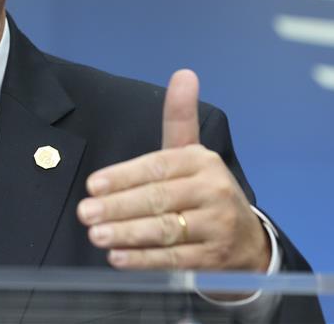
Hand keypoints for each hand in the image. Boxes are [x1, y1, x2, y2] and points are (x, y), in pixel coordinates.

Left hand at [76, 69, 269, 271]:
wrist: (248, 241)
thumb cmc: (204, 191)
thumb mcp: (192, 153)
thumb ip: (180, 117)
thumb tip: (184, 73)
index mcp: (201, 162)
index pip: (156, 168)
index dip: (123, 176)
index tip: (93, 186)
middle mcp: (212, 191)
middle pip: (158, 199)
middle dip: (118, 207)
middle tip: (85, 213)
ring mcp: (216, 226)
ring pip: (165, 230)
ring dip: (127, 234)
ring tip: (97, 235)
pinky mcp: (214, 259)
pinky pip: (174, 259)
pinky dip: (144, 260)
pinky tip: (118, 259)